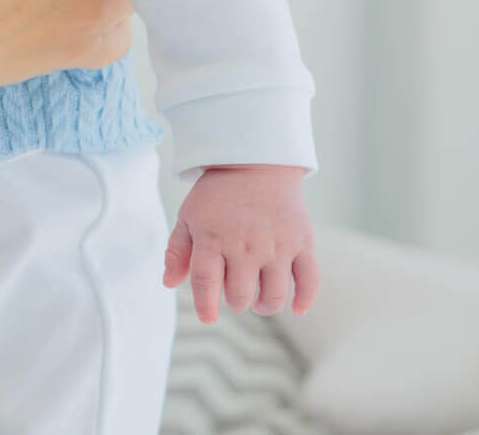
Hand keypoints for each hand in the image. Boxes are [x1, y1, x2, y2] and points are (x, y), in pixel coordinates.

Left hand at [163, 164, 318, 323]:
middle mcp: (245, 243)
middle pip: (240, 295)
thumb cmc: (217, 193)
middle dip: (236, 301)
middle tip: (236, 291)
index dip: (206, 305)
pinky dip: (304, 300)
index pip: (205, 283)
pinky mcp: (302, 241)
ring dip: (265, 305)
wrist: (255, 161)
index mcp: (212, 236)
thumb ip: (178, 250)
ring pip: (274, 296)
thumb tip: (169, 283)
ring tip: (259, 300)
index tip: (208, 317)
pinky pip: (309, 281)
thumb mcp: (189, 215)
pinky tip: (296, 308)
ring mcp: (276, 244)